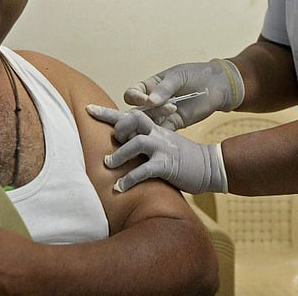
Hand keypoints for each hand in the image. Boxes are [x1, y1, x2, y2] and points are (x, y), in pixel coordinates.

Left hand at [86, 106, 226, 193]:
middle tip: (110, 144)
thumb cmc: (181, 158)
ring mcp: (162, 148)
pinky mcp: (167, 165)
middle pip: (132, 119)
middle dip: (117, 128)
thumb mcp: (162, 144)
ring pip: (136, 143)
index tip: (88, 109)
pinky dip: (129, 179)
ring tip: (109, 165)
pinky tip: (119, 187)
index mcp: (153, 129)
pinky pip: (144, 170)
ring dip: (119, 155)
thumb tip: (122, 147)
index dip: (106, 112)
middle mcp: (156, 134)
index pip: (128, 115)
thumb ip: (144, 143)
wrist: (209, 166)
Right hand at [124, 59, 243, 128]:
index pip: (131, 94)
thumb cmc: (196, 75)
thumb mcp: (178, 77)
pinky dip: (163, 132)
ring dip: (156, 120)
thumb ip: (164, 89)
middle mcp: (152, 102)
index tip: (147, 100)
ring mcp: (162, 115)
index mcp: (149, 87)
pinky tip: (171, 126)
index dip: (135, 98)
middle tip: (159, 109)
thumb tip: (150, 102)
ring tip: (173, 110)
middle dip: (143, 113)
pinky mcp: (174, 125)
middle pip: (136, 112)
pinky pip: (162, 132)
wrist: (219, 85)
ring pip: (148, 124)